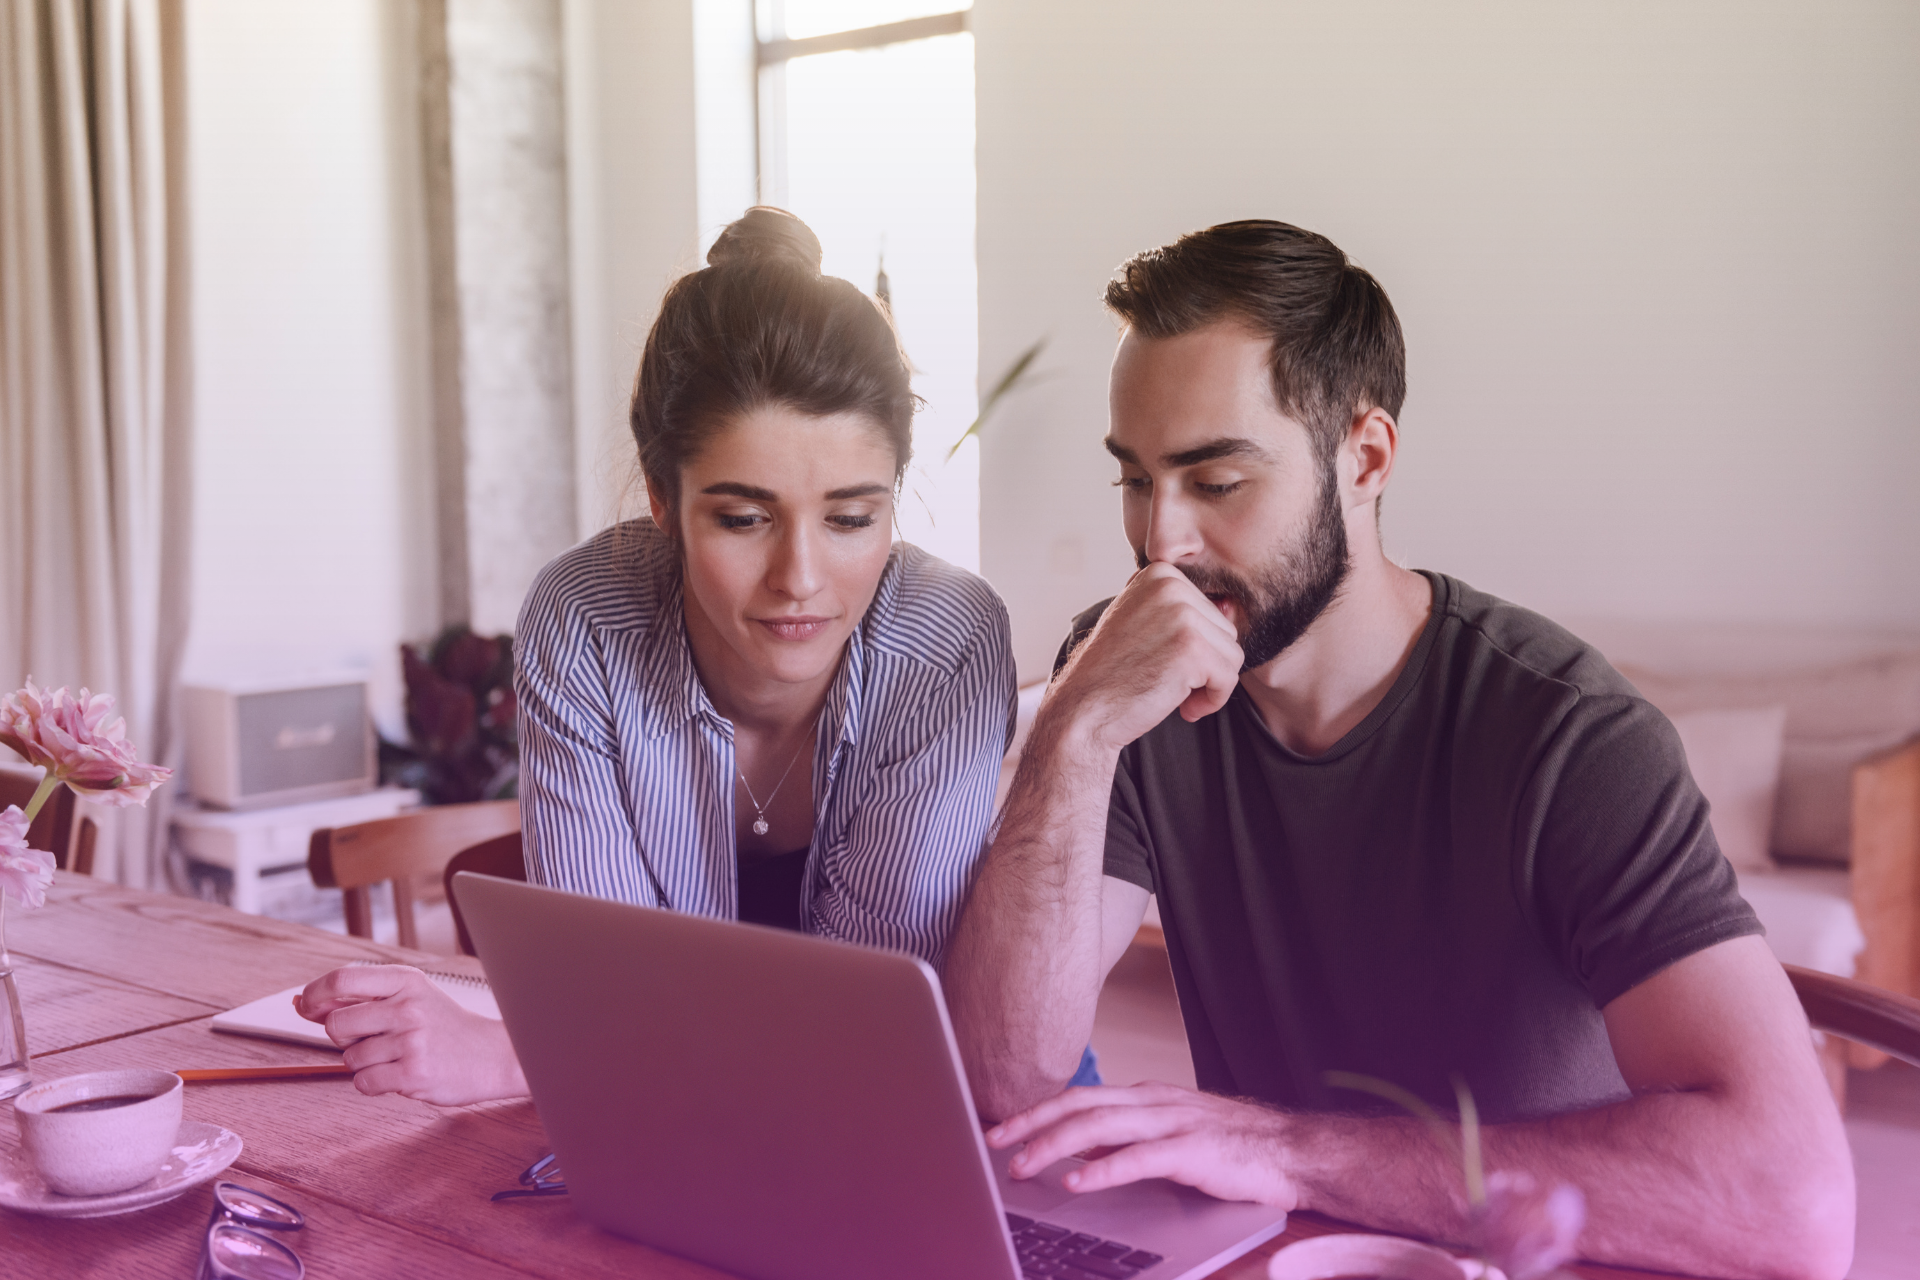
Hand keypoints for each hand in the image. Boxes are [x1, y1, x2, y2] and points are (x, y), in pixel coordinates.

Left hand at [295, 965, 527, 1105]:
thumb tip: (301, 1003)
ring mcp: (411, 1041)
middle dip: (342, 1038)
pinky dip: (373, 1083)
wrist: (493, 1054)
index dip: (314, 994)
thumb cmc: (445, 1026)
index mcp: (407, 981)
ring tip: (396, 1056)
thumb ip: (360, 999)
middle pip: (336, 1024)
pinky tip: (399, 1073)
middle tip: (369, 1039)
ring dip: (363, 1063)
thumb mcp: (411, 997)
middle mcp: (408, 1007)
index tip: (306, 1005)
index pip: (342, 979)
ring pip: (349, 1059)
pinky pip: (363, 1083)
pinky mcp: (413, 1073)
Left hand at [986, 1082, 1299, 1207]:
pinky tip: (1076, 1184)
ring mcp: (1172, 1123)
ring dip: (1053, 1147)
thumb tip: (1080, 1152)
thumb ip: (1128, 1139)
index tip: (1001, 1129)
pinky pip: (1138, 1158)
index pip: (1079, 1098)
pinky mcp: (1192, 1151)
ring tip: (1022, 1166)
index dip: (1036, 1112)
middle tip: (993, 1143)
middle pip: (1078, 1106)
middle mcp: (1153, 1101)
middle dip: (1030, 1124)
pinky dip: (1101, 1170)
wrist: (1294, 1150)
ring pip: (1099, 1127)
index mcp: (1146, 1097)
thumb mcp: (1171, 1134)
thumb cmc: (1232, 1147)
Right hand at [1049, 563, 1243, 753]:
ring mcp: (1182, 615)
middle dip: (1204, 665)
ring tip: (1175, 694)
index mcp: (1159, 573)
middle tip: (1168, 682)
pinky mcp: (1192, 648)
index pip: (1209, 611)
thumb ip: (1180, 610)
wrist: (1083, 709)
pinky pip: (1229, 678)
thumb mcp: (1144, 623)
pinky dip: (1212, 700)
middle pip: (1225, 631)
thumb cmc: (1114, 672)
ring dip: (1209, 684)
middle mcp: (1170, 586)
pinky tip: (1183, 708)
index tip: (1163, 662)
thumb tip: (1232, 607)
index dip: (1192, 647)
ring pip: (1231, 654)